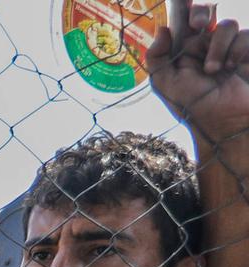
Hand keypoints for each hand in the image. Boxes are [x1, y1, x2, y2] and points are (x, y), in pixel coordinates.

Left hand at [149, 2, 248, 141]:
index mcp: (184, 52)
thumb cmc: (194, 107)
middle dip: (200, 12)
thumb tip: (163, 29)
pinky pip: (246, 36)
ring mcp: (230, 49)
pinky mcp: (248, 54)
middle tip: (198, 25)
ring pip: (226, 26)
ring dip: (219, 46)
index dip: (183, 7)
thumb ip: (158, 57)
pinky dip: (238, 50)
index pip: (182, 22)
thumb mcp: (167, 85)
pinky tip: (233, 67)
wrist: (226, 123)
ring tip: (215, 70)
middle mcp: (207, 47)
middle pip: (205, 13)